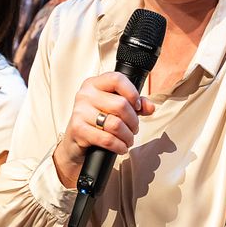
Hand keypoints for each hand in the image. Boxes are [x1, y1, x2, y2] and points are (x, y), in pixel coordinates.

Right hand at [53, 72, 157, 187]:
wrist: (75, 141)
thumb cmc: (97, 121)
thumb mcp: (115, 108)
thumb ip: (134, 104)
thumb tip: (150, 106)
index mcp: (94, 84)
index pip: (117, 79)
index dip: (132, 93)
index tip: (137, 106)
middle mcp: (85, 94)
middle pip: (121, 105)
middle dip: (133, 121)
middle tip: (134, 129)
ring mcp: (80, 111)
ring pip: (115, 124)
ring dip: (128, 136)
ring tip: (128, 139)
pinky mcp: (78, 129)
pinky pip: (107, 139)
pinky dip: (119, 146)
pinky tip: (121, 147)